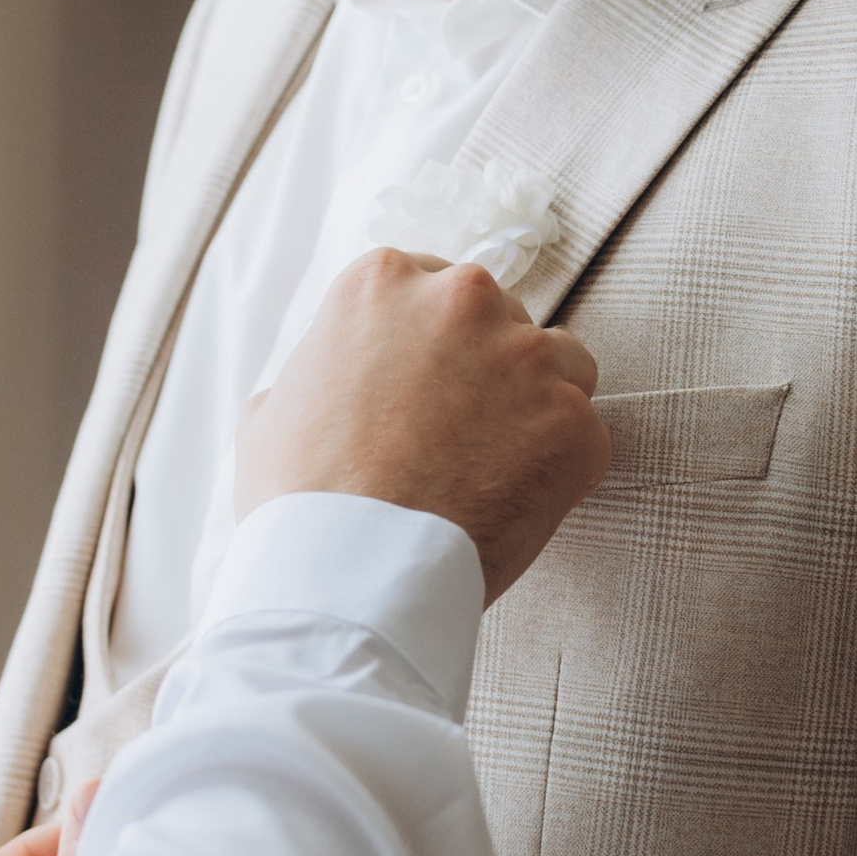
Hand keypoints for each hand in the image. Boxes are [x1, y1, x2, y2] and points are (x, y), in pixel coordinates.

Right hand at [236, 250, 607, 606]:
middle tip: (459, 436)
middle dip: (490, 370)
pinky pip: (584, 436)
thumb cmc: (299, 499)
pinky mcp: (573, 421)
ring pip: (561, 364)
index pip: (435, 287)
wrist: (346, 574)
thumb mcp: (272, 411)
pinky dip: (559, 469)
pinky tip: (513, 505)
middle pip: (503, 319)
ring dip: (537, 406)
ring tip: (494, 469)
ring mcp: (526, 357)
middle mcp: (462, 298)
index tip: (430, 386)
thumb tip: (329, 378)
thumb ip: (318, 371)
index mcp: (383, 281)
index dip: (435, 344)